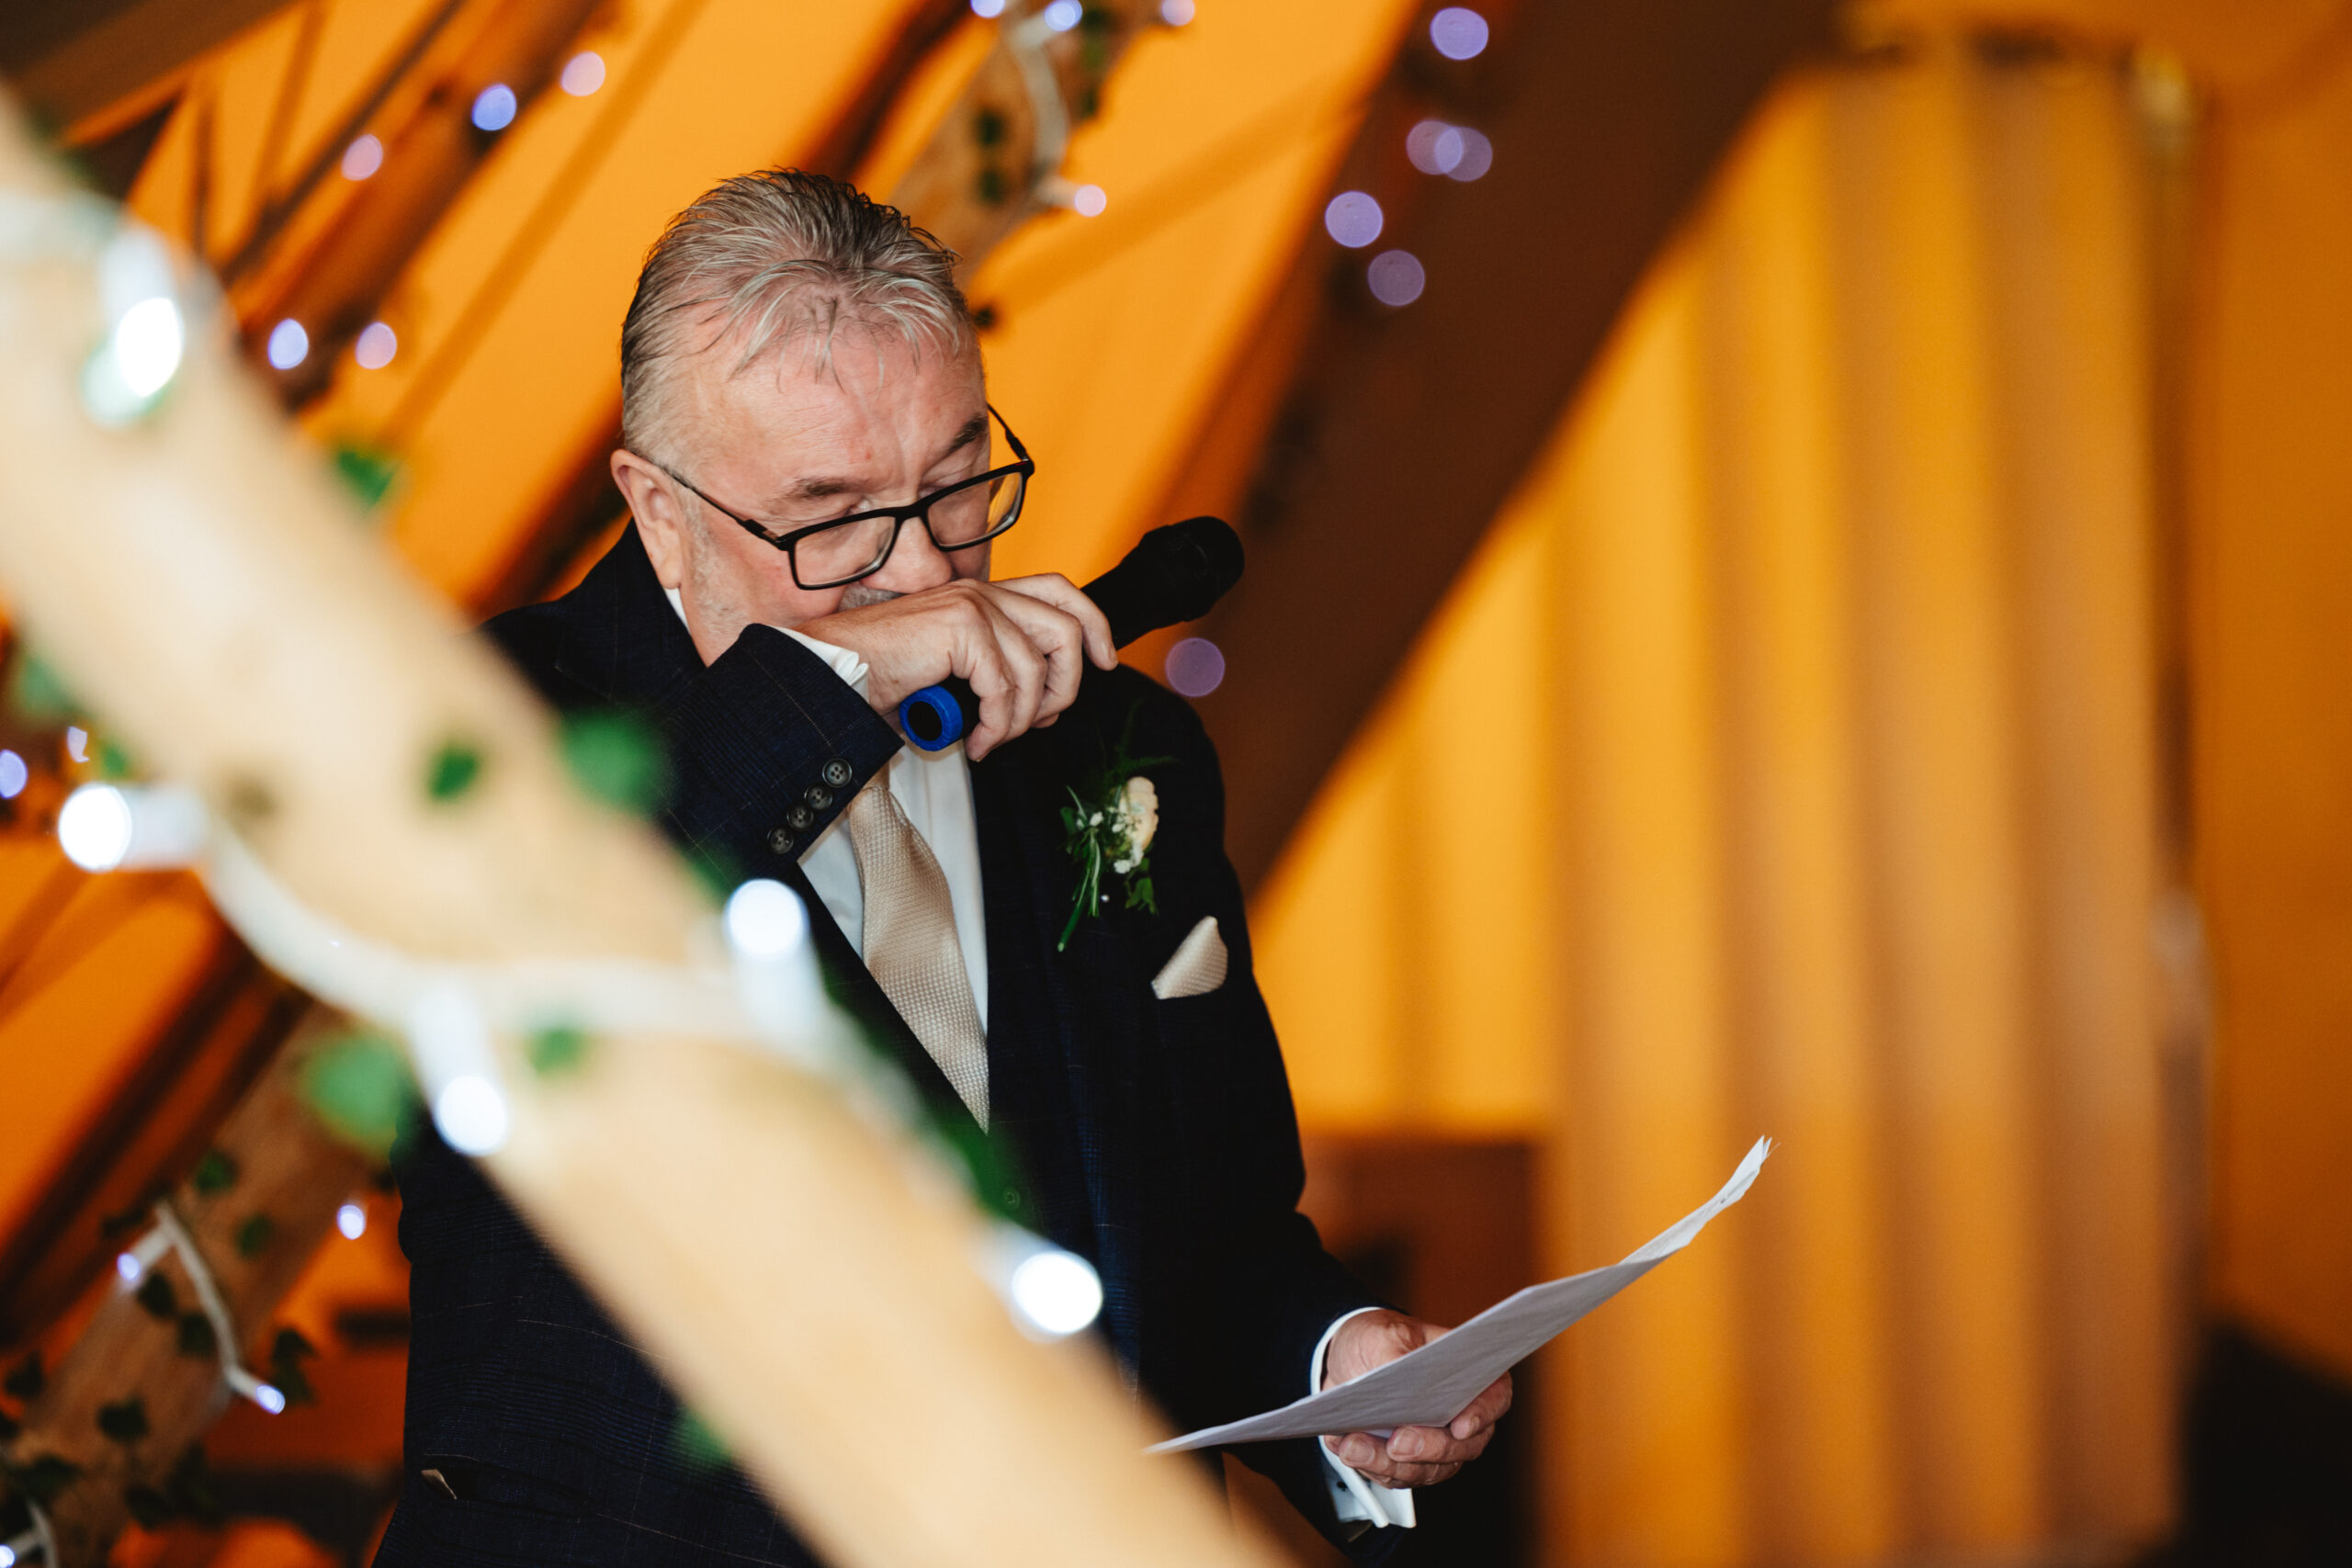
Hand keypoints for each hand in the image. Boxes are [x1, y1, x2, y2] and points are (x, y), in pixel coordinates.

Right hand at [797, 574, 1113, 759]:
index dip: (1094, 624)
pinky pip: (1005, 689)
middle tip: (1040, 721)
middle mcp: (981, 594)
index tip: (1105, 660)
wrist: (835, 674)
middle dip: (1066, 685)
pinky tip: (976, 742)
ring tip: (994, 738)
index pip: (1059, 592)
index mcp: (982, 596)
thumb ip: (995, 676)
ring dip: (1023, 718)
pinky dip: (996, 726)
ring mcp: (972, 606)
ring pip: (1037, 669)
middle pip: (1065, 628)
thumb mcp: (952, 674)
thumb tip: (1037, 708)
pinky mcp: (961, 629)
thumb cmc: (882, 677)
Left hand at [1320, 1310, 1510, 1488]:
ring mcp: (1437, 1444)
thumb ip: (1395, 1354)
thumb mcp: (1383, 1334)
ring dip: (1388, 1463)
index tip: (1460, 1426)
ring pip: (1427, 1469)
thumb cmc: (1378, 1340)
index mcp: (1468, 1374)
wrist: (1348, 1363)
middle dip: (1428, 1448)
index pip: (1494, 1396)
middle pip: (1463, 1446)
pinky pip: (1397, 1476)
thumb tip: (1399, 1376)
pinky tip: (1347, 1447)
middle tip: (1398, 1443)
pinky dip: (1370, 1466)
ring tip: (1354, 1446)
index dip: (1482, 1414)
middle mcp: (1461, 1416)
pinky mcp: (1409, 1462)